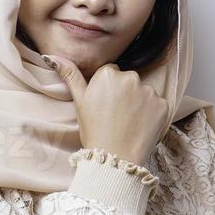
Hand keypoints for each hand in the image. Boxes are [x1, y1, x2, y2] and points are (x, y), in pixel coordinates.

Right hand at [46, 54, 168, 166]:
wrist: (115, 158)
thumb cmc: (94, 131)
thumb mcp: (79, 102)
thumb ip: (70, 75)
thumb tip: (52, 56)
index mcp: (108, 73)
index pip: (111, 73)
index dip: (108, 90)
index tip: (105, 105)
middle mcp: (130, 77)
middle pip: (128, 80)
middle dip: (124, 94)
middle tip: (116, 116)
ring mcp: (149, 91)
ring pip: (144, 92)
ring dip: (139, 103)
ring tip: (128, 122)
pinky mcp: (163, 105)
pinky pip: (158, 105)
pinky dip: (152, 114)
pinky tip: (141, 126)